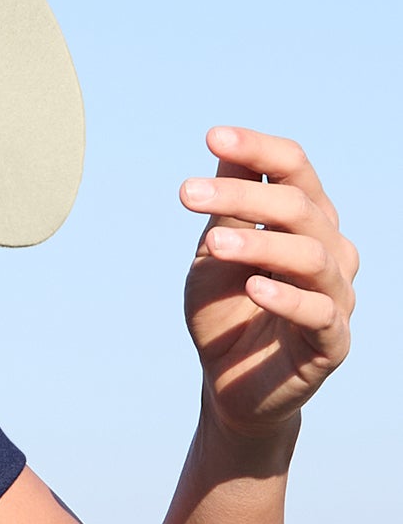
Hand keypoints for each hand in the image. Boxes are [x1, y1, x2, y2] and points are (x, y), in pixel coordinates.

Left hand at [180, 127, 356, 439]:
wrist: (229, 385)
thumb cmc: (226, 312)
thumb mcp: (216, 255)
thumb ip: (227, 210)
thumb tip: (224, 149)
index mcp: (306, 221)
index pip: (294, 169)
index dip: (257, 150)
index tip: (212, 138)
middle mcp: (331, 250)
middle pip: (298, 207)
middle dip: (242, 196)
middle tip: (186, 193)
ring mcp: (336, 295)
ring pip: (311, 255)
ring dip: (260, 245)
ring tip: (214, 246)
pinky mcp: (333, 341)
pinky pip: (318, 312)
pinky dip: (286, 297)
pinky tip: (253, 288)